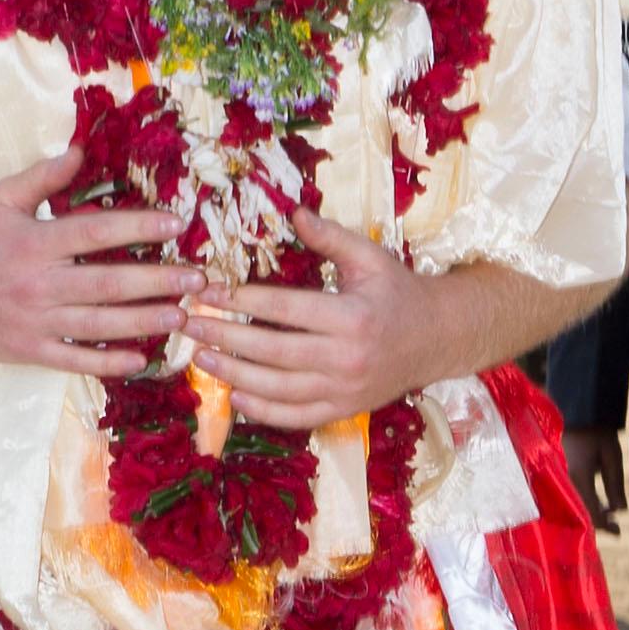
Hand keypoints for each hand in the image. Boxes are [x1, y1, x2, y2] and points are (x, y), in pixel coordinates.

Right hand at [0, 151, 192, 375]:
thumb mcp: (0, 200)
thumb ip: (42, 177)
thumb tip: (81, 149)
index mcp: (34, 243)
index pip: (94, 233)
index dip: (137, 226)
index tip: (175, 224)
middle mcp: (38, 284)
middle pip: (107, 284)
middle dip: (157, 281)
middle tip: (197, 279)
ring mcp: (35, 322)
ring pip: (99, 325)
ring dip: (144, 321)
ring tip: (180, 315)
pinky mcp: (30, 351)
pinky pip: (76, 360)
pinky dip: (109, 363)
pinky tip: (142, 359)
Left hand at [179, 207, 439, 430]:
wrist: (437, 339)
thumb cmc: (399, 293)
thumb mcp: (370, 258)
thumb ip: (330, 237)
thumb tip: (293, 211)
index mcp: (351, 316)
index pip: (283, 309)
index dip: (240, 301)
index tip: (208, 292)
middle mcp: (346, 358)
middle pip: (272, 352)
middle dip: (226, 338)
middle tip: (190, 326)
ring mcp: (344, 390)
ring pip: (277, 390)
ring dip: (234, 376)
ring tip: (201, 358)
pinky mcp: (343, 410)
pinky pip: (296, 417)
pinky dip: (263, 411)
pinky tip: (235, 397)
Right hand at [561, 423, 626, 537]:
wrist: (576, 411)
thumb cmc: (597, 431)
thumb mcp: (612, 455)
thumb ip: (615, 483)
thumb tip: (620, 510)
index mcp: (578, 477)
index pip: (591, 512)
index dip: (605, 526)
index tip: (619, 532)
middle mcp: (563, 481)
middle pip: (579, 512)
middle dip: (597, 522)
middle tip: (614, 525)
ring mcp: (556, 477)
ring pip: (571, 506)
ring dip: (588, 512)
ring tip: (607, 511)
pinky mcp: (554, 473)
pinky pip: (565, 495)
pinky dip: (579, 502)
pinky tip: (593, 501)